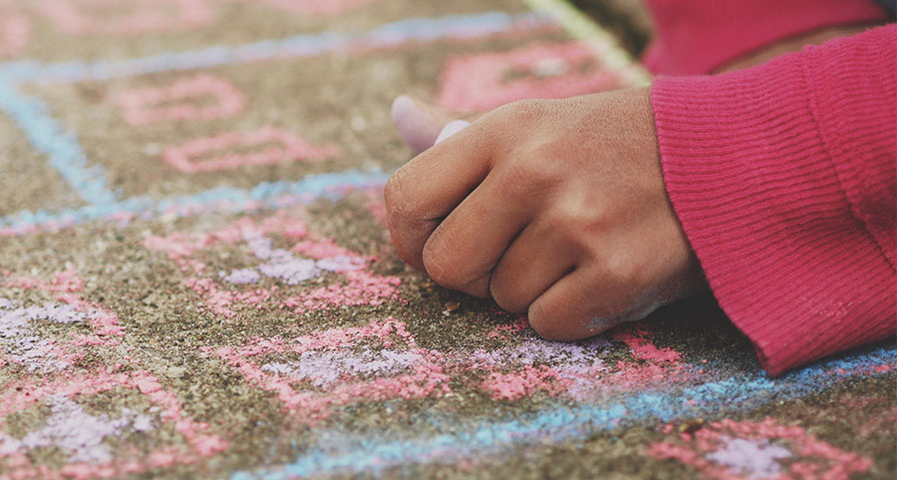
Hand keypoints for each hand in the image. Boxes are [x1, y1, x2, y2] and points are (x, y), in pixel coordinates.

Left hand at [385, 87, 706, 339]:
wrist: (731, 157)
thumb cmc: (613, 147)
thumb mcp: (538, 123)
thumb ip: (461, 136)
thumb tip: (398, 114)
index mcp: (504, 130)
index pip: (406, 199)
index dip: (411, 236)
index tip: (438, 241)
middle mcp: (534, 170)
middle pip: (445, 265)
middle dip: (471, 274)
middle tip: (512, 254)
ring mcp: (578, 222)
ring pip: (501, 299)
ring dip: (531, 290)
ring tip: (575, 252)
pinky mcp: (619, 272)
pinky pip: (548, 324)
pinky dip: (570, 313)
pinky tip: (600, 276)